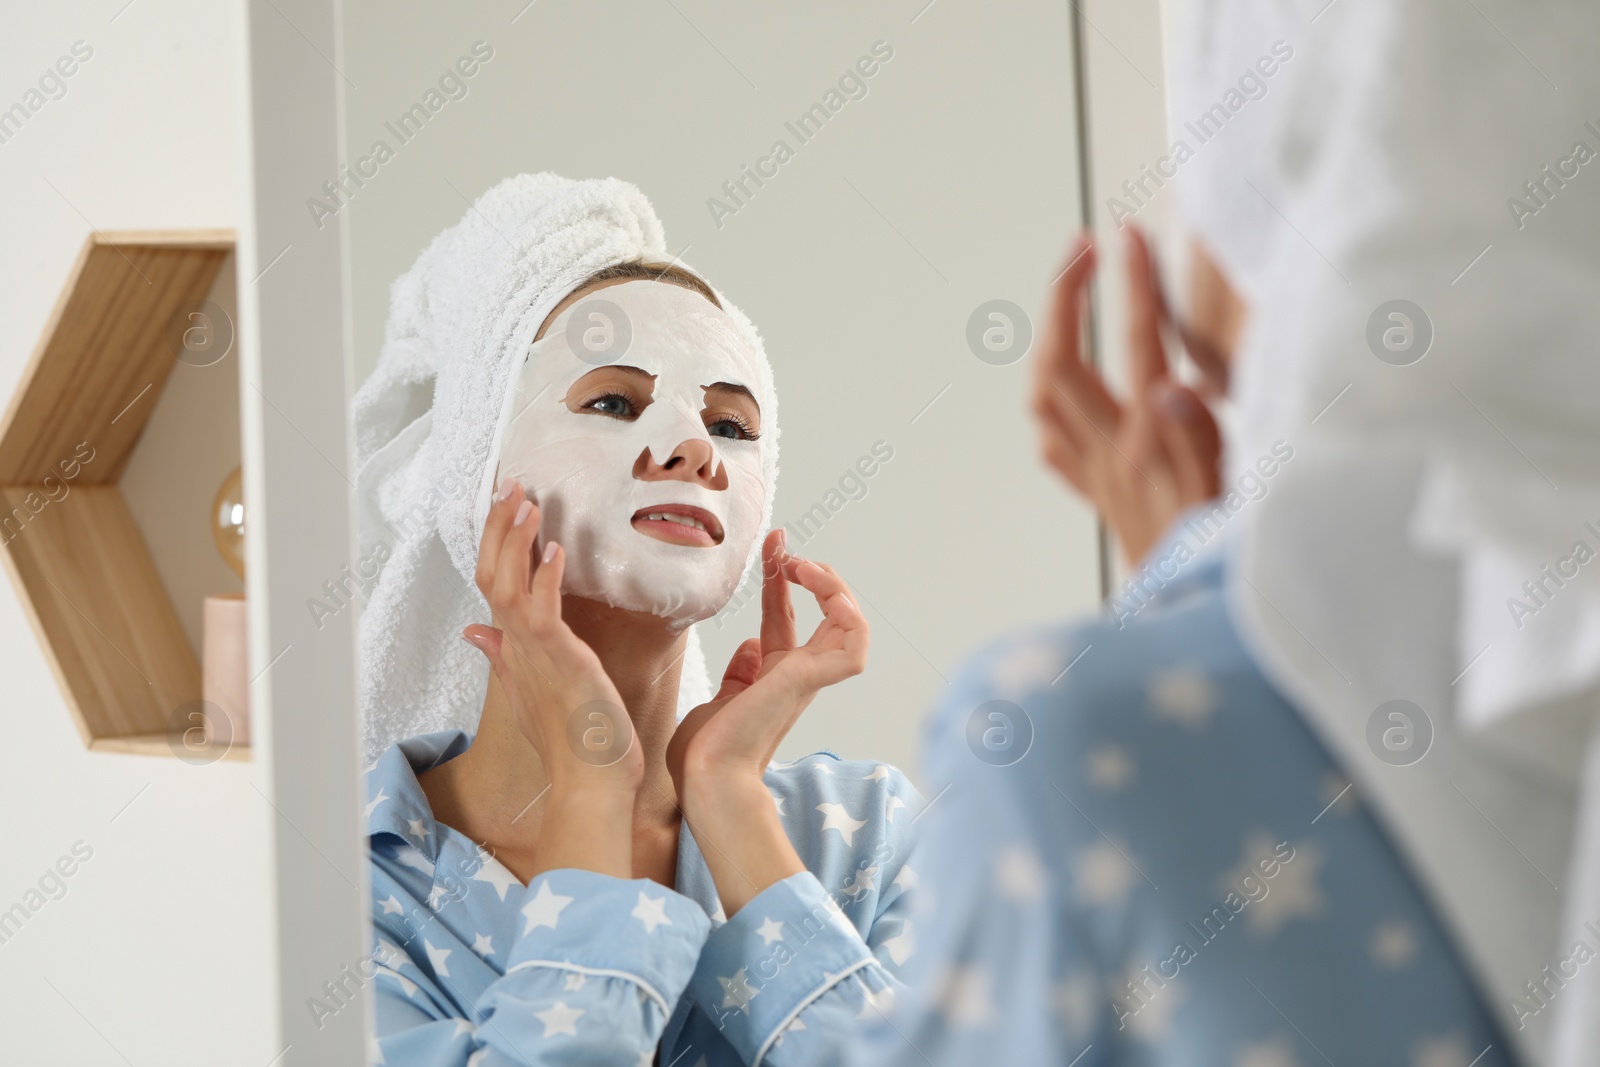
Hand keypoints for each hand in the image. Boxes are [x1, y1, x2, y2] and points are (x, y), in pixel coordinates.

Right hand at [463, 478, 639, 876]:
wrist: (590, 785)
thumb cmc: (575, 744)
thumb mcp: (534, 692)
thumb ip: (504, 657)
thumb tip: (476, 630)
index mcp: (516, 650)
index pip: (495, 585)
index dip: (496, 544)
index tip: (506, 507)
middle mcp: (518, 649)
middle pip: (493, 576)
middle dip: (498, 529)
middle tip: (508, 487)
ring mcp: (535, 654)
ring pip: (508, 586)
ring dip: (515, 541)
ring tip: (525, 501)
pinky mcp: (559, 662)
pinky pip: (542, 613)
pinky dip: (545, 579)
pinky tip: (553, 549)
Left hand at [668, 529, 866, 791]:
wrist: (705, 779)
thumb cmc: (705, 754)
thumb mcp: (718, 701)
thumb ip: (738, 675)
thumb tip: (749, 645)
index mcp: (775, 678)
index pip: (786, 616)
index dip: (780, 579)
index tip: (774, 544)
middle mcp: (797, 675)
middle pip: (824, 612)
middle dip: (812, 572)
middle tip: (785, 550)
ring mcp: (807, 678)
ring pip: (851, 625)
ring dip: (834, 587)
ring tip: (803, 566)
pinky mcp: (808, 680)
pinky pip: (852, 645)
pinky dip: (849, 615)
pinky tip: (826, 592)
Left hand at [1031, 227, 1223, 564]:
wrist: (1198, 626)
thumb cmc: (1225, 560)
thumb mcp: (1231, 496)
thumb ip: (1199, 439)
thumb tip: (1171, 385)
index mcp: (1148, 446)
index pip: (1136, 347)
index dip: (1132, 286)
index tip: (1129, 236)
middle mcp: (1109, 457)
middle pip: (1060, 365)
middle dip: (1063, 298)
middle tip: (1086, 249)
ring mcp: (1097, 477)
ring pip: (1044, 401)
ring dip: (1050, 343)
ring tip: (1067, 304)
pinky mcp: (1101, 498)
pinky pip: (1056, 446)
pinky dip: (1052, 406)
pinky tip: (1065, 394)